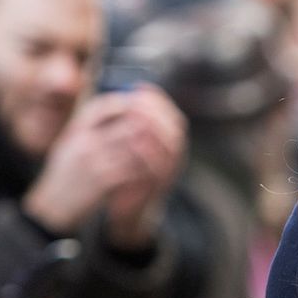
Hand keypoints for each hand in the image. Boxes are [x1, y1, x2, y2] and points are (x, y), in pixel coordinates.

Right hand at [22, 86, 187, 244]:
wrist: (51, 207)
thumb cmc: (63, 175)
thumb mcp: (70, 144)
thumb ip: (89, 126)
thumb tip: (117, 107)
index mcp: (76, 129)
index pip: (105, 105)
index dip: (127, 104)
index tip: (142, 110)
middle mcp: (85, 140)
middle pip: (126, 122)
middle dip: (146, 125)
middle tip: (158, 132)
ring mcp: (95, 160)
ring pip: (134, 144)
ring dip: (148, 147)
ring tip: (158, 150)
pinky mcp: (104, 181)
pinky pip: (133, 168)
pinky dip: (143, 168)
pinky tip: (149, 170)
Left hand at [101, 86, 187, 248]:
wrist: (129, 211)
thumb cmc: (126, 173)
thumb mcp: (128, 145)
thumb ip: (129, 123)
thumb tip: (122, 93)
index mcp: (167, 142)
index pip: (169, 112)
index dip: (156, 97)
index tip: (138, 86)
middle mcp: (174, 155)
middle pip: (174, 124)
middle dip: (156, 109)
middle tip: (137, 98)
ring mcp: (170, 170)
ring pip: (172, 143)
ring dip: (155, 127)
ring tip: (136, 114)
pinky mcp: (161, 185)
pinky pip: (161, 165)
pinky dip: (150, 151)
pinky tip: (135, 139)